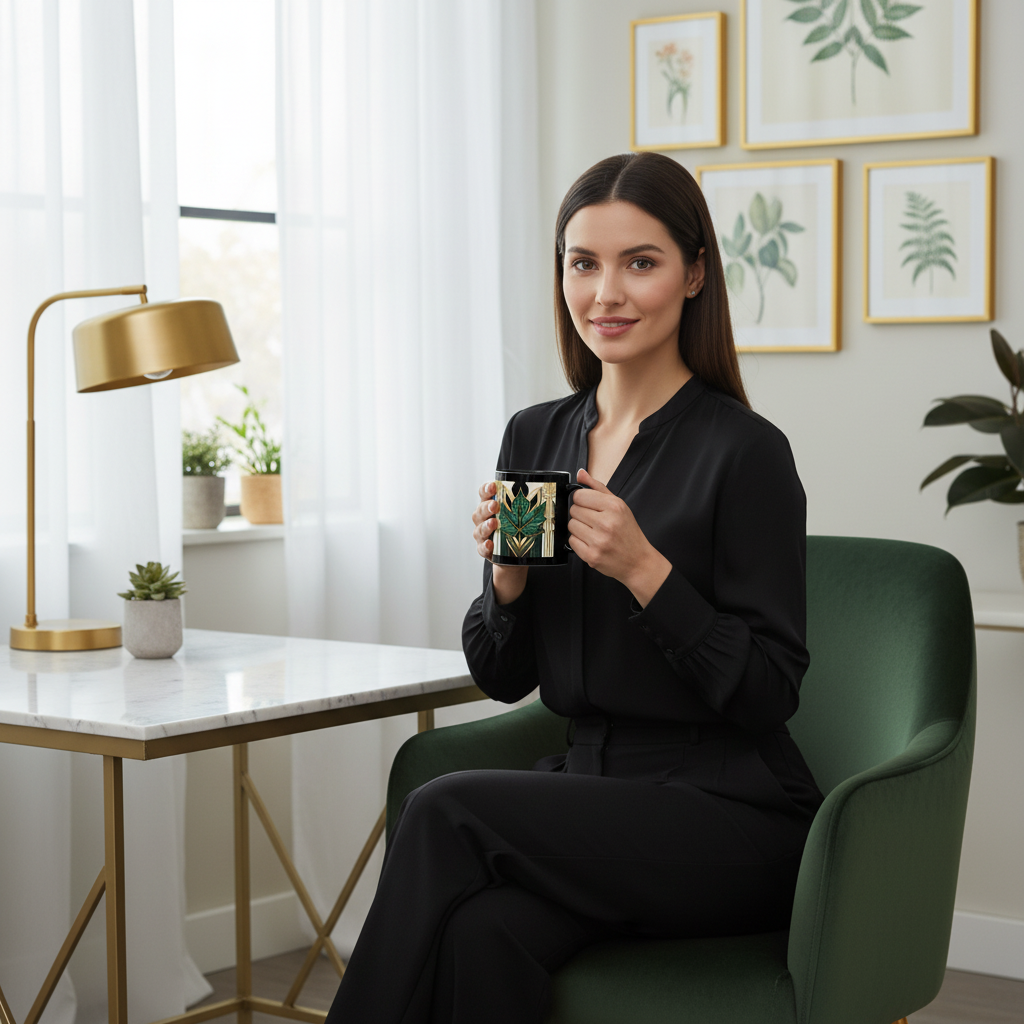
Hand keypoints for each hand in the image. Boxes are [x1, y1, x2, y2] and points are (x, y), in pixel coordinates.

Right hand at [472, 480, 526, 604]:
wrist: (516, 556)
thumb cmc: (518, 531)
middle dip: (487, 507)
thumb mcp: (523, 517)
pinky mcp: (485, 549)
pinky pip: (482, 548)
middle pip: (480, 510)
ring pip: (479, 529)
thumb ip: (530, 505)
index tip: (494, 486)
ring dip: (486, 525)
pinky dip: (485, 546)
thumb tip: (553, 495)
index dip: (487, 488)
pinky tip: (490, 544)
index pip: (485, 493)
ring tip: (494, 524)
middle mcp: (484, 519)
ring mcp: (482, 534)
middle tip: (495, 506)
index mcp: (492, 506)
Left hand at [568, 468, 670, 606]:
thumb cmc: (628, 533)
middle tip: (594, 522)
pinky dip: (579, 542)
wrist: (638, 561)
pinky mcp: (591, 556)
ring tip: (593, 532)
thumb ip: (597, 487)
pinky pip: (572, 541)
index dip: (583, 500)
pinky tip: (591, 542)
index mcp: (614, 506)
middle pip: (574, 510)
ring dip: (579, 528)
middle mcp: (607, 523)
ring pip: (571, 525)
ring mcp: (598, 541)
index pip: (579, 495)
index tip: (590, 506)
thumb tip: (580, 474)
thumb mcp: (619, 505)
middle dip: (581, 515)